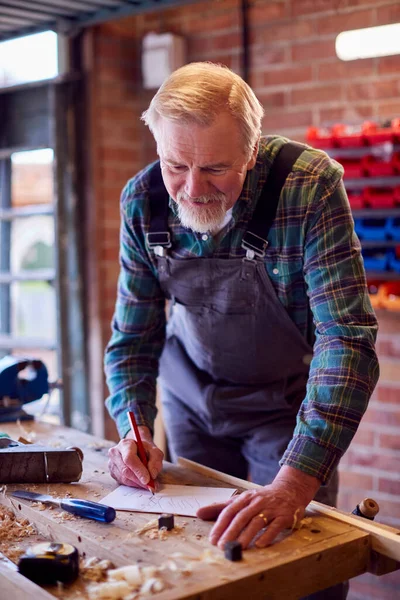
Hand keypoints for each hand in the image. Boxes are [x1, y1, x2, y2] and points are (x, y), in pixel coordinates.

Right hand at [107, 426, 163, 488]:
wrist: (137, 449)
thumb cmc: (145, 450)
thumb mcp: (155, 451)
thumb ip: (156, 461)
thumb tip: (152, 474)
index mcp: (125, 444)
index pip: (129, 458)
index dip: (138, 470)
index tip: (148, 480)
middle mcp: (115, 453)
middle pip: (125, 470)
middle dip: (138, 480)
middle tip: (150, 485)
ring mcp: (112, 464)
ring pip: (123, 478)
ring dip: (137, 483)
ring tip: (148, 484)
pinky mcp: (112, 473)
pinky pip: (122, 482)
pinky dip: (133, 484)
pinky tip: (140, 482)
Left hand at [197, 466, 319, 549]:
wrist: (289, 490)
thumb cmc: (261, 499)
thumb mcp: (241, 500)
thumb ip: (220, 507)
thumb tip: (198, 512)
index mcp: (245, 498)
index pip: (230, 511)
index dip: (220, 525)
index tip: (212, 539)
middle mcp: (257, 502)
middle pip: (242, 516)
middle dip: (231, 531)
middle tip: (222, 546)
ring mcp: (271, 508)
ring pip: (257, 521)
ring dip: (247, 535)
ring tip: (238, 548)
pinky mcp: (285, 515)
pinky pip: (276, 526)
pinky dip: (268, 535)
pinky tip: (260, 545)